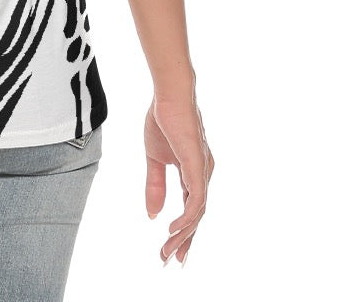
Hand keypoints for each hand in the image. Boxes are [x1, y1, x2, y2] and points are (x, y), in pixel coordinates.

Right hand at [144, 92, 214, 264]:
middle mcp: (203, 174)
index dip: (183, 232)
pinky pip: (196, 200)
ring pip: (197, 212)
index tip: (171, 251)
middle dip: (184, 241)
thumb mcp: (154, 158)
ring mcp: (202, 171)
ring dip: (183, 234)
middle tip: (169, 261)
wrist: (168, 95)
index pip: (192, 209)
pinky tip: (174, 229)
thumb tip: (152, 214)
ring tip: (167, 250)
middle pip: (196, 216)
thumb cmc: (163, 119)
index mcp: (195, 172)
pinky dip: (187, 217)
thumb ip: (154, 185)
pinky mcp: (197, 165)